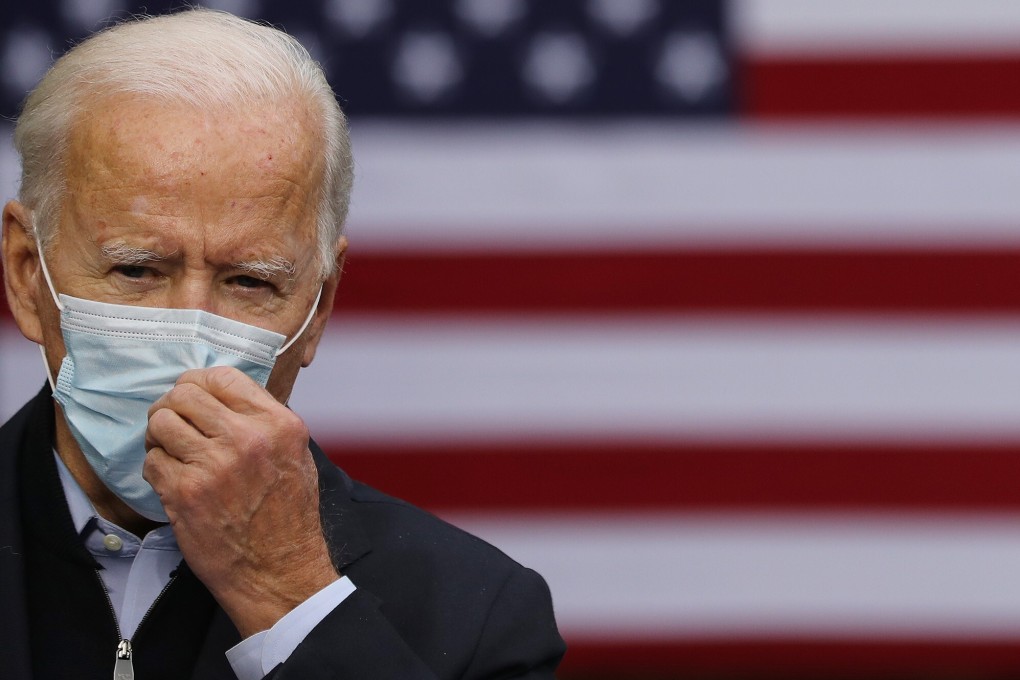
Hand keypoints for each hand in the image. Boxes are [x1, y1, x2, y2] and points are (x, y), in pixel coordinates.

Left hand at [144, 366, 338, 636]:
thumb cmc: (288, 516)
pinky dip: (157, 468)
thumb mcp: (296, 455)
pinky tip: (174, 481)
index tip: (192, 396)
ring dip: (159, 435)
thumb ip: (264, 421)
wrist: (279, 570)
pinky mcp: (185, 492)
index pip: (223, 376)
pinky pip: (152, 461)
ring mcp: (214, 465)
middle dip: (172, 406)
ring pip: (161, 422)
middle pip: (185, 394)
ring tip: (171, 450)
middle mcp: (247, 438)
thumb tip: (222, 397)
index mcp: (278, 424)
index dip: (199, 383)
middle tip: (173, 423)